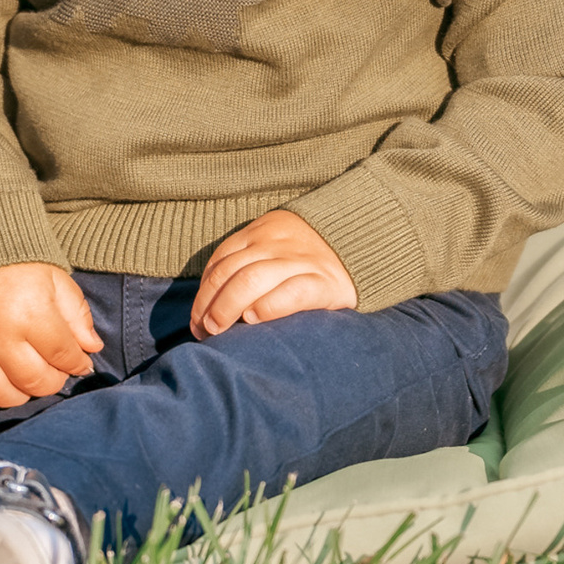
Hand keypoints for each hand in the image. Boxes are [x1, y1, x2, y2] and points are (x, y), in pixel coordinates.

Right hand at [0, 262, 100, 408]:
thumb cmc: (16, 261)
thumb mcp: (55, 278)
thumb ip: (77, 315)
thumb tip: (91, 348)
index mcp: (33, 315)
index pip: (64, 357)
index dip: (77, 363)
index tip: (79, 362)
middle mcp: (1, 336)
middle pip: (35, 381)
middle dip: (53, 381)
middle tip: (54, 370)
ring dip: (20, 394)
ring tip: (25, 379)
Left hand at [191, 210, 356, 336]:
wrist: (365, 241)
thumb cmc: (311, 254)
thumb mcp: (277, 245)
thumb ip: (251, 262)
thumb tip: (213, 303)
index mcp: (261, 232)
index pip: (220, 261)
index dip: (203, 293)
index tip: (197, 319)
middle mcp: (277, 243)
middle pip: (230, 272)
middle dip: (209, 304)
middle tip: (204, 331)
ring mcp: (301, 261)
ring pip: (251, 280)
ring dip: (227, 308)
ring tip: (219, 330)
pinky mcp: (324, 283)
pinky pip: (290, 293)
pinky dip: (267, 307)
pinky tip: (254, 319)